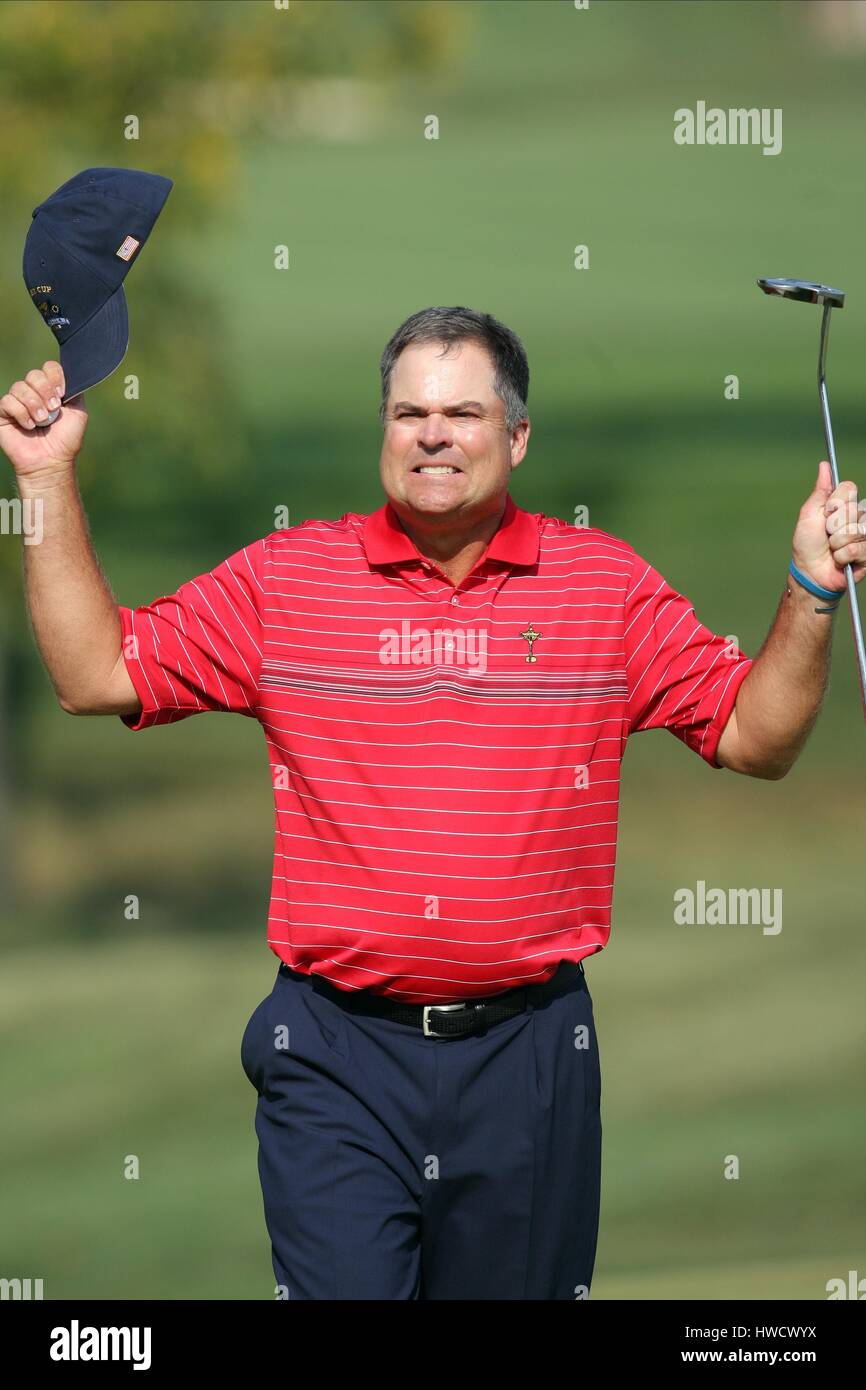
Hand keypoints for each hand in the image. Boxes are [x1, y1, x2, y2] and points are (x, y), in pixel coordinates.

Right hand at [0, 361, 87, 477]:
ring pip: (20, 387)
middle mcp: (33, 393)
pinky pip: (8, 401)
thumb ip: (75, 391)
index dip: (55, 377)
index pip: (49, 368)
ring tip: (42, 422)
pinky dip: (21, 414)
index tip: (62, 394)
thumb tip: (69, 374)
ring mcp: (17, 402)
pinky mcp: (3, 413)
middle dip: (45, 392)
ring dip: (34, 405)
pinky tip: (29, 426)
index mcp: (50, 390)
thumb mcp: (78, 413)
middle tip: (53, 410)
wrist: (51, 462)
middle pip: (34, 374)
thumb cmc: (66, 441)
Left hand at [791, 460, 865, 593]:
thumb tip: (824, 465)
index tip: (826, 513)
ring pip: (856, 529)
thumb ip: (820, 490)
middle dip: (834, 524)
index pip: (849, 488)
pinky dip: (843, 556)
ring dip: (837, 542)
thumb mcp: (809, 514)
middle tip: (827, 534)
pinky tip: (840, 560)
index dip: (835, 501)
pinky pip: (857, 548)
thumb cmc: (807, 543)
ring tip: (833, 549)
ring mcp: (865, 535)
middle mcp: (858, 517)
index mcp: (844, 505)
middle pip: (854, 508)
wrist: (810, 572)